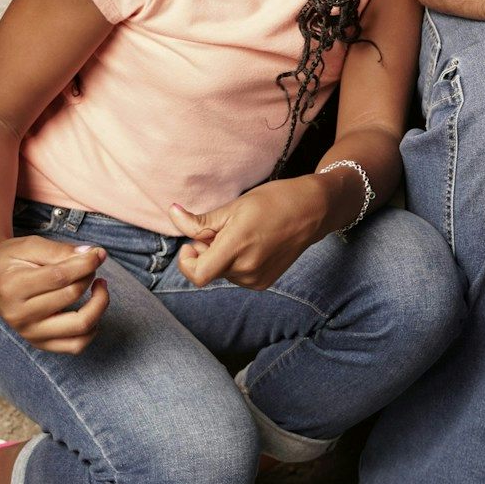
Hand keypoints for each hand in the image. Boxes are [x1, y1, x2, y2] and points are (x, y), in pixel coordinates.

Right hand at [0, 235, 109, 354]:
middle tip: (90, 264)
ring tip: (99, 286)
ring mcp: (29, 333)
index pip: (60, 277)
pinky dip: (92, 328)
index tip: (98, 253)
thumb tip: (94, 255)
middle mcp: (19, 315)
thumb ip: (60, 251)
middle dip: (89, 275)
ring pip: (79, 326)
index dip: (86, 263)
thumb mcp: (30, 246)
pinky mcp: (40, 343)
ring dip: (99, 304)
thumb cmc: (11, 261)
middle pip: (71, 296)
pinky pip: (76, 345)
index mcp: (12, 287)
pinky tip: (93, 308)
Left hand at [169, 179, 326, 290]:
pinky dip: (236, 263)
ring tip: (242, 235)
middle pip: (209, 270)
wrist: (313, 210)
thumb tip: (172, 213)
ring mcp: (256, 279)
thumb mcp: (234, 206)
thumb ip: (200, 220)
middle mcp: (246, 269)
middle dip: (206, 251)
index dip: (186, 261)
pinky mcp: (264, 282)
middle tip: (222, 229)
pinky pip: (237, 276)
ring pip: (222, 273)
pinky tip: (253, 245)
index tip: (191, 243)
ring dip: (222, 257)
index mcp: (236, 247)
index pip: (197, 274)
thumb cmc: (273, 201)